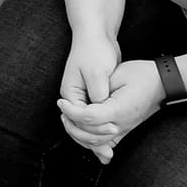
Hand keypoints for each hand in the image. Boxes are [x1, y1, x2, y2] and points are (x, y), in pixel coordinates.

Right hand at [57, 32, 120, 158]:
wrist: (95, 32)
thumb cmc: (94, 50)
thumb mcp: (97, 73)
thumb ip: (98, 94)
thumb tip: (101, 113)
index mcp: (70, 94)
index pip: (78, 121)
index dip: (93, 132)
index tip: (112, 135)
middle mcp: (74, 97)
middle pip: (80, 127)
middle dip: (94, 141)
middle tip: (109, 152)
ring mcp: (84, 96)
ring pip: (89, 124)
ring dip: (98, 137)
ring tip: (110, 153)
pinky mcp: (95, 93)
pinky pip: (97, 116)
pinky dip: (104, 127)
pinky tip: (116, 135)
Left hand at [59, 58, 164, 164]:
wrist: (163, 83)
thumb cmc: (142, 75)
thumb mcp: (117, 75)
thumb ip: (99, 90)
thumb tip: (83, 101)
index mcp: (118, 110)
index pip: (88, 117)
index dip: (71, 111)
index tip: (62, 102)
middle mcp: (121, 124)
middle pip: (90, 136)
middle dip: (72, 125)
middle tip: (63, 111)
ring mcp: (124, 130)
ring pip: (97, 144)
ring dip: (79, 135)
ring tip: (69, 120)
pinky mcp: (125, 130)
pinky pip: (107, 144)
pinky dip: (94, 145)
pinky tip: (84, 142)